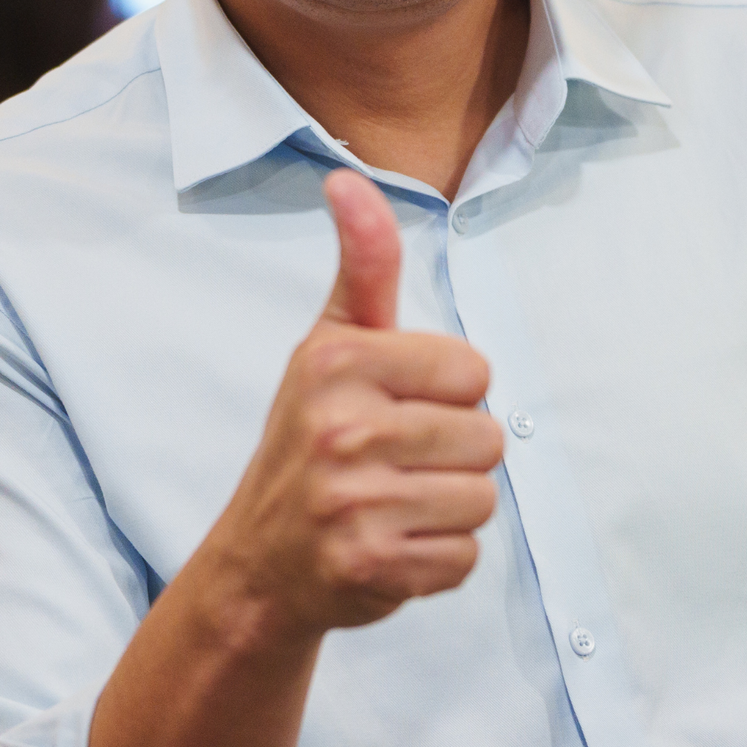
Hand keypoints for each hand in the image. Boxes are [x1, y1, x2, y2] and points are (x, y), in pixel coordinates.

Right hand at [195, 170, 504, 641]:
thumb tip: (348, 178)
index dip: (447, 392)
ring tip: (394, 504)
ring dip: (448, 509)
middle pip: (486, 437)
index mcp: (338, 361)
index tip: (396, 406)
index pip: (474, 370)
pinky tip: (391, 547)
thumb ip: (363, 266)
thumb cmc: (310, 440)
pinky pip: (463, 558)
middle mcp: (340, 429)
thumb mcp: (331, 344)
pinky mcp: (370, 568)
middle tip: (395, 463)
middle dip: (453, 454)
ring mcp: (353, 503)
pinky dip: (437, 561)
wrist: (259, 563)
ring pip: (481, 499)